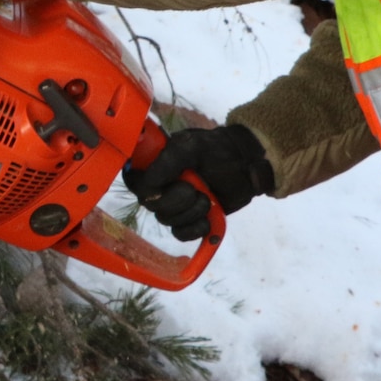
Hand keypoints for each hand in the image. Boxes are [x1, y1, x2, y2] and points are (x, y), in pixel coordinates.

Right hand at [123, 124, 274, 241]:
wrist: (246, 166)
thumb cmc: (218, 149)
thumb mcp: (193, 147)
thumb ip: (169, 161)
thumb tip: (148, 184)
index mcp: (156, 163)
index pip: (134, 180)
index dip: (143, 188)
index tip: (160, 187)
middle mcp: (162, 184)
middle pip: (151, 204)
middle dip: (175, 200)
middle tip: (195, 189)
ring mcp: (175, 203)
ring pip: (167, 220)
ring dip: (190, 212)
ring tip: (207, 198)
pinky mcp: (189, 219)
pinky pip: (180, 234)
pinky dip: (194, 229)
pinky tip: (206, 220)